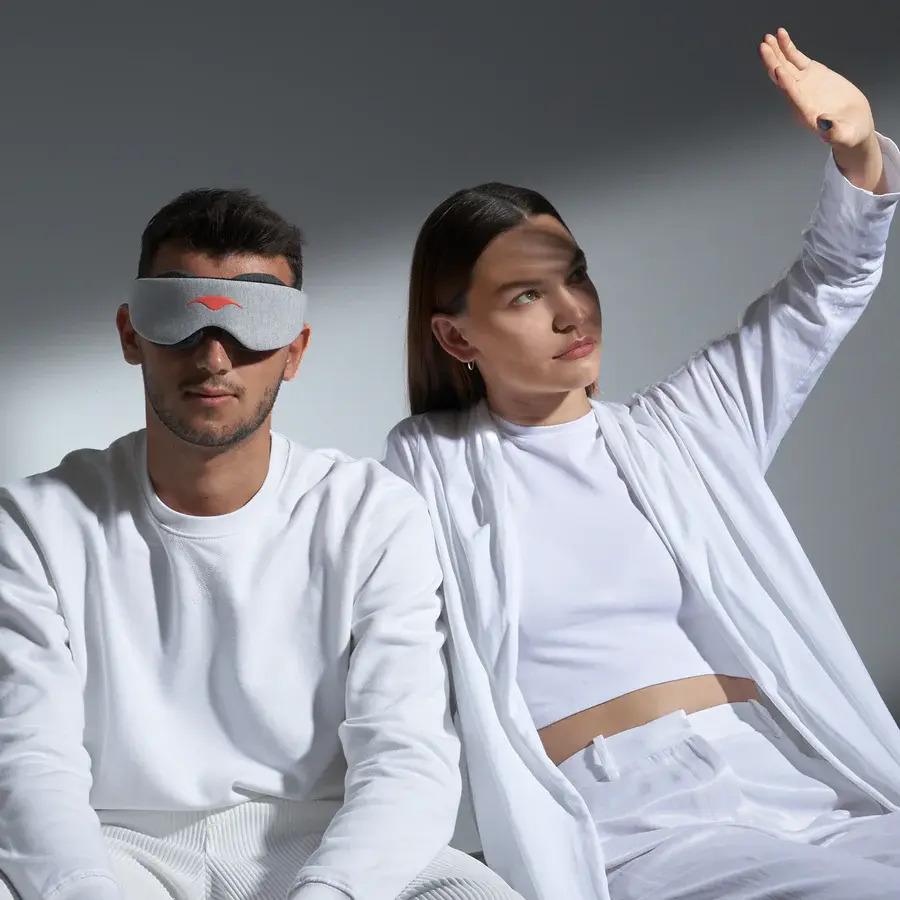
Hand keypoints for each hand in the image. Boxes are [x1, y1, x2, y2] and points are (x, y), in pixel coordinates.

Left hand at [759, 27, 884, 191]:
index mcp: (805, 111)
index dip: (785, 83)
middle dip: (773, 62)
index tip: (778, 69)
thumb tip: (824, 125)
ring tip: (768, 37)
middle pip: (782, 78)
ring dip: (776, 52)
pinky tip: (782, 35)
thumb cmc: (847, 134)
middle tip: (764, 46)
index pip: (792, 95)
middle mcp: (799, 96)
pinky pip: (796, 58)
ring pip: (786, 65)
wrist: (852, 126)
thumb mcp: (843, 136)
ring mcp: (804, 83)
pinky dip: (789, 47)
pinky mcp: (812, 73)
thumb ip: (833, 133)